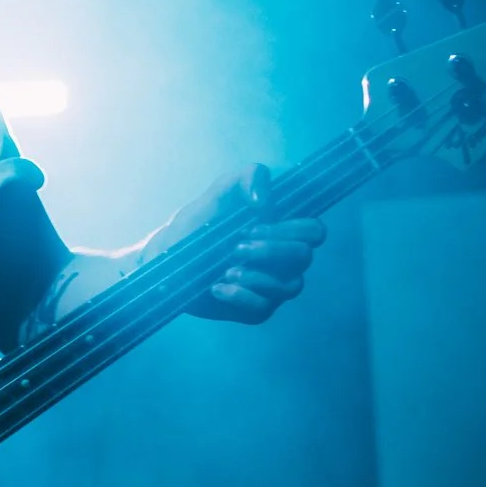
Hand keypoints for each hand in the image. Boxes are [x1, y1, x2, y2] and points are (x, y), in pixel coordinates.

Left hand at [144, 165, 326, 324]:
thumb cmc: (203, 221)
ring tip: (226, 269)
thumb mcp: (221, 191)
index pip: (314, 231)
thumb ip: (247, 177)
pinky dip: (240, 296)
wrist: (171, 255)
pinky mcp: (255, 309)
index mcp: (283, 231)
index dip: (293, 228)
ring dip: (258, 276)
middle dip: (272, 250)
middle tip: (238, 246)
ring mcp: (273, 287)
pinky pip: (264, 308)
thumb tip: (263, 201)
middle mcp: (285, 261)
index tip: (255, 224)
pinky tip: (217, 287)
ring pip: (291, 287)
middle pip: (305, 256)